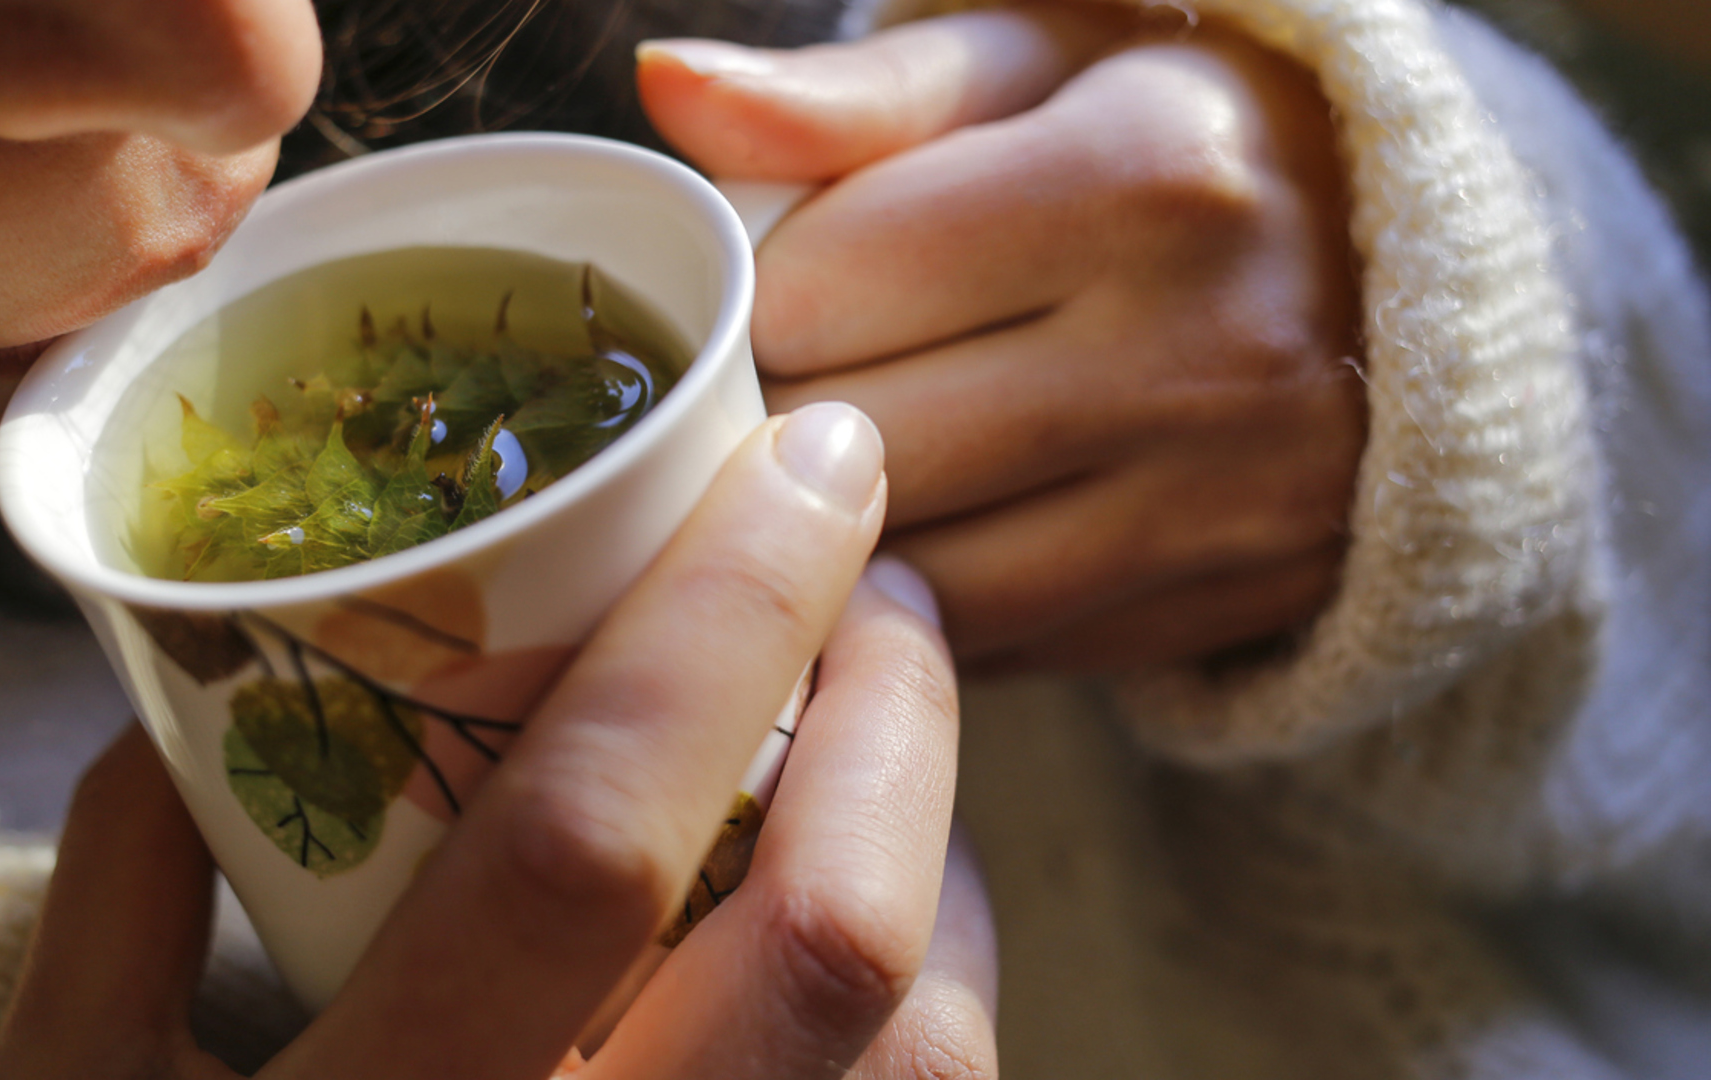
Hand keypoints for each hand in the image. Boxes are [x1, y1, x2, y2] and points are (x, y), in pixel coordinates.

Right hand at [0, 404, 994, 1078]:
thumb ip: (111, 904)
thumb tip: (184, 706)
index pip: (595, 832)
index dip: (725, 618)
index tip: (811, 458)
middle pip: (839, 934)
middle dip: (904, 708)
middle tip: (881, 576)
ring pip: (933, 1055)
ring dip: (948, 851)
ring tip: (892, 731)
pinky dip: (939, 997)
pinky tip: (889, 921)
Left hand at [640, 3, 1366, 670]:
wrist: (1431, 269)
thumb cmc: (1185, 134)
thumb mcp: (1042, 60)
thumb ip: (857, 90)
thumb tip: (671, 88)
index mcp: (1146, 173)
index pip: (820, 287)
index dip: (744, 302)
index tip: (748, 295)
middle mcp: (1203, 352)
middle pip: (856, 452)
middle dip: (768, 429)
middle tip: (756, 394)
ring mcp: (1229, 503)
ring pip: (918, 580)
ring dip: (832, 543)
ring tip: (822, 472)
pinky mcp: (1230, 603)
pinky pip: (1002, 648)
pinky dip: (928, 608)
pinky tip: (920, 538)